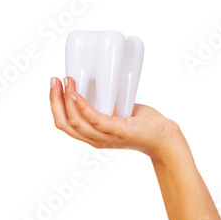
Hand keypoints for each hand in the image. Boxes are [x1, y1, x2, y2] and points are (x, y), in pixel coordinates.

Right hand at [50, 76, 180, 159]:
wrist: (166, 137)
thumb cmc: (146, 125)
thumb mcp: (120, 113)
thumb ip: (109, 105)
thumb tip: (103, 86)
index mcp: (93, 135)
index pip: (64, 123)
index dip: (55, 105)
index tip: (54, 84)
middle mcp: (95, 139)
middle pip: (64, 123)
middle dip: (54, 101)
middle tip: (54, 80)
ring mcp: (105, 136)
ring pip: (75, 122)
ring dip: (66, 100)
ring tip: (66, 81)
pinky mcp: (117, 131)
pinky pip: (94, 120)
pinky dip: (83, 107)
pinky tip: (77, 94)